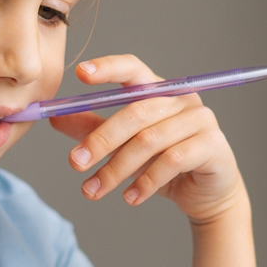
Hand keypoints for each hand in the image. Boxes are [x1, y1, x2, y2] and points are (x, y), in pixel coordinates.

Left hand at [49, 55, 245, 223]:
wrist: (205, 194)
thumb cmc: (162, 163)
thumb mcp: (122, 146)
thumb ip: (92, 129)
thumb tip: (54, 118)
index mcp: (157, 89)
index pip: (132, 68)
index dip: (108, 68)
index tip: (80, 73)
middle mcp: (180, 99)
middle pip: (134, 112)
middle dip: (100, 140)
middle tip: (74, 163)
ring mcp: (200, 120)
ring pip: (148, 141)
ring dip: (116, 170)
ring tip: (93, 191)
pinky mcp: (212, 146)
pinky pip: (171, 161)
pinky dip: (145, 183)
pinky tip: (129, 198)